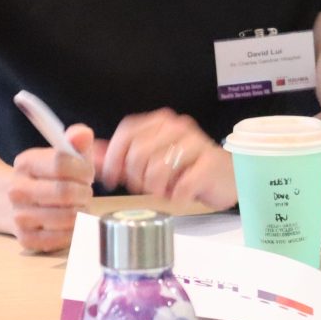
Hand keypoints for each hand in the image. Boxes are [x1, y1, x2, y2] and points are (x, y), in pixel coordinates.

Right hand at [8, 125, 94, 252]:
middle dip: (84, 192)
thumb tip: (82, 134)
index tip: (86, 173)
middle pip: (65, 192)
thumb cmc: (51, 176)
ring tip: (78, 205)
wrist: (20, 202)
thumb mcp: (65, 153)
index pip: (61, 163)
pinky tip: (70, 221)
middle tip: (84, 191)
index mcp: (25, 163)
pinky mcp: (26, 239)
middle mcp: (17, 190)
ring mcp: (19, 217)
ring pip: (68, 217)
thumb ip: (77, 140)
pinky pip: (63, 237)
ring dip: (82, 211)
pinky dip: (75, 230)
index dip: (83, 169)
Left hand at [96, 109, 235, 209]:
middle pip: (138, 154)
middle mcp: (178, 127)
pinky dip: (177, 197)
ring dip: (157, 189)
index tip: (113, 179)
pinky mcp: (209, 164)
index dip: (114, 157)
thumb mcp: (151, 159)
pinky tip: (182, 195)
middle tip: (147, 187)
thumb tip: (91, 153)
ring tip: (166, 190)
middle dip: (136, 178)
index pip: (127, 132)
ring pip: (157, 170)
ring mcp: (196, 144)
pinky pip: (181, 186)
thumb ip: (120, 155)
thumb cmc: (187, 168)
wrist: (229, 177)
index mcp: (161, 122)